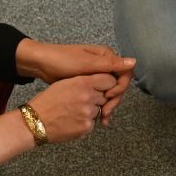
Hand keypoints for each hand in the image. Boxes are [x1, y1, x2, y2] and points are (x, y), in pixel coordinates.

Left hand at [17, 40, 134, 123]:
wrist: (41, 64)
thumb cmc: (62, 60)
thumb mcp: (87, 63)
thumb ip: (110, 64)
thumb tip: (134, 62)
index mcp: (106, 57)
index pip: (125, 74)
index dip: (120, 87)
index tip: (110, 95)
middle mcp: (104, 66)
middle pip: (118, 86)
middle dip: (114, 100)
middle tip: (105, 113)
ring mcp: (96, 76)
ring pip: (110, 93)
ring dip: (109, 106)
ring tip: (103, 119)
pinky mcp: (88, 85)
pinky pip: (100, 97)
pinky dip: (101, 107)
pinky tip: (99, 117)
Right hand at [26, 73, 117, 142]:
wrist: (34, 122)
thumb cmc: (46, 102)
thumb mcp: (64, 83)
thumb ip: (83, 82)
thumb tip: (98, 82)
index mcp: (82, 83)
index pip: (109, 80)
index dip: (107, 84)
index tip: (104, 87)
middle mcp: (88, 97)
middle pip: (105, 96)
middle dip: (97, 99)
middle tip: (81, 101)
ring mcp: (88, 113)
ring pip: (99, 110)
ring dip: (90, 111)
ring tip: (73, 112)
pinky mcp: (86, 127)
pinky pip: (92, 123)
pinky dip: (85, 122)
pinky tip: (72, 120)